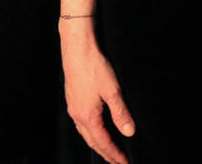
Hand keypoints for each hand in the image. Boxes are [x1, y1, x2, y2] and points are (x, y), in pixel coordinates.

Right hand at [61, 25, 134, 163]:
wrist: (77, 49)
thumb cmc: (94, 67)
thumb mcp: (113, 91)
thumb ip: (121, 113)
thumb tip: (129, 132)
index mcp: (87, 116)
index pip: (103, 142)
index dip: (115, 154)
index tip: (124, 162)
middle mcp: (77, 115)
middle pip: (92, 141)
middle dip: (105, 153)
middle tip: (117, 161)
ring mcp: (73, 107)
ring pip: (85, 133)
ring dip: (97, 143)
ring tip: (108, 149)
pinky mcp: (72, 99)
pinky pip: (81, 123)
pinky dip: (90, 131)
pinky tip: (95, 128)